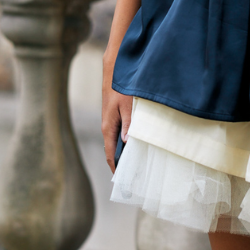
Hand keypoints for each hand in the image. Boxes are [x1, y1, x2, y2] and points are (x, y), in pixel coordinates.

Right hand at [102, 56, 132, 173]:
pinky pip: (121, 132)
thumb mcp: (128, 105)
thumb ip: (128, 124)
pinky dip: (129, 140)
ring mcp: (111, 120)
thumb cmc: (122, 86)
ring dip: (127, 151)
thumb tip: (127, 143)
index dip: (116, 168)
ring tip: (141, 163)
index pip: (110, 154)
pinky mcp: (116, 114)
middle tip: (137, 176)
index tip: (124, 182)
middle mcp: (108, 126)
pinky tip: (140, 143)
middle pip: (114, 150)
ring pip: (118, 141)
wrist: (115, 68)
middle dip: (123, 163)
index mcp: (108, 127)